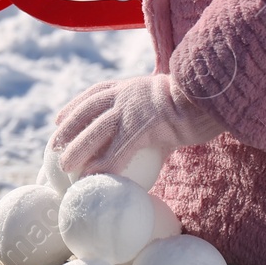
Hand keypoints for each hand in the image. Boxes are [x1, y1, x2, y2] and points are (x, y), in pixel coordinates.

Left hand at [50, 73, 226, 177]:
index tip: (58, 119)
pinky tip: (94, 179)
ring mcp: (133, 109)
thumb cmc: (198, 102)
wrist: (212, 96)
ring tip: (65, 166)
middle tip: (53, 148)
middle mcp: (126, 94)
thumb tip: (160, 133)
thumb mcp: (169, 100)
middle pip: (88, 112)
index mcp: (130, 85)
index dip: (74, 107)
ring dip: (78, 149)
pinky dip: (104, 167)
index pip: (94, 93)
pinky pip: (118, 152)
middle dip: (68, 130)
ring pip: (96, 131)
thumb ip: (157, 114)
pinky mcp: (143, 127)